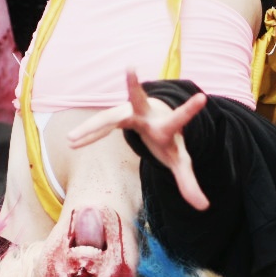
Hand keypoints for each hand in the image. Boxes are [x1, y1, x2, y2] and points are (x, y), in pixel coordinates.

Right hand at [67, 70, 210, 209]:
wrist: (157, 121)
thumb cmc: (169, 141)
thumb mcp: (180, 163)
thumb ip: (189, 183)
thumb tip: (204, 208)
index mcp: (166, 125)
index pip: (180, 119)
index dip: (191, 110)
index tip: (203, 96)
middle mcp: (147, 114)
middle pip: (138, 100)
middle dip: (134, 86)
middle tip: (129, 68)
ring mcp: (130, 112)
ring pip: (109, 116)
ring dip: (92, 127)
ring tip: (71, 140)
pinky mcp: (117, 115)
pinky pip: (100, 124)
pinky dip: (89, 133)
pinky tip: (72, 142)